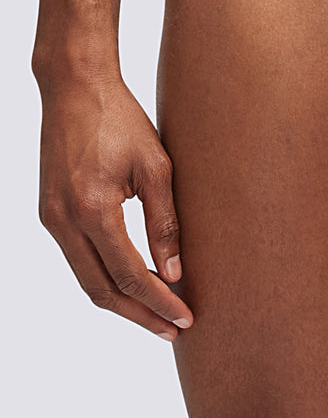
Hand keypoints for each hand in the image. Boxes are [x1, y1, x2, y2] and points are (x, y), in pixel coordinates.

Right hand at [36, 74, 193, 339]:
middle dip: (140, 315)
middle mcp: (65, 222)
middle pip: (102, 291)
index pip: (130, 276)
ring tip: (157, 314)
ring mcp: (52, 220)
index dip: (160, 302)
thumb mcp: (157, 166)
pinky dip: (104, 278)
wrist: (75, 88)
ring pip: (86, 280)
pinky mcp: (50, 213)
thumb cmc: (121, 120)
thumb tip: (175, 272)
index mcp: (93, 210)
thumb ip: (165, 222)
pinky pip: (78, 260)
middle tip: (173, 329)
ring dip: (121, 302)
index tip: (186, 318)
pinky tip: (131, 282)